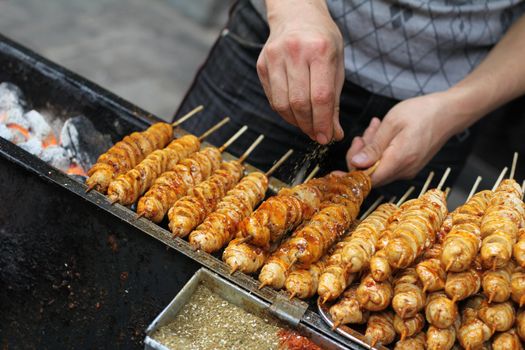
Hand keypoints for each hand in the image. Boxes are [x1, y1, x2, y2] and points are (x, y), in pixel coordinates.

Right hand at [257, 0, 344, 143]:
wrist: (296, 15)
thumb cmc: (322, 41)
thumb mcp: (337, 64)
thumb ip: (334, 100)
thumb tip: (334, 133)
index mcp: (319, 50)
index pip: (320, 97)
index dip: (323, 122)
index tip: (327, 138)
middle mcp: (294, 52)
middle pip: (299, 103)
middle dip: (310, 126)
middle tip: (318, 135)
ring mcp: (274, 57)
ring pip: (282, 104)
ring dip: (296, 122)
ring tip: (307, 126)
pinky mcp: (262, 65)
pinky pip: (273, 98)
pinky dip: (285, 112)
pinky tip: (295, 113)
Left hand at [346, 92, 460, 185]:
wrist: (451, 111)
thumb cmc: (423, 112)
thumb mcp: (392, 123)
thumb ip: (374, 146)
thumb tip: (357, 164)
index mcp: (399, 161)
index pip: (367, 180)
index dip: (350, 177)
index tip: (335, 173)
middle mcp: (404, 170)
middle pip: (370, 174)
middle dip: (360, 155)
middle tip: (361, 135)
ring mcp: (408, 169)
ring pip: (377, 166)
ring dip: (370, 149)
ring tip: (375, 127)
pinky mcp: (409, 164)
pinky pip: (387, 161)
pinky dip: (380, 149)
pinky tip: (382, 132)